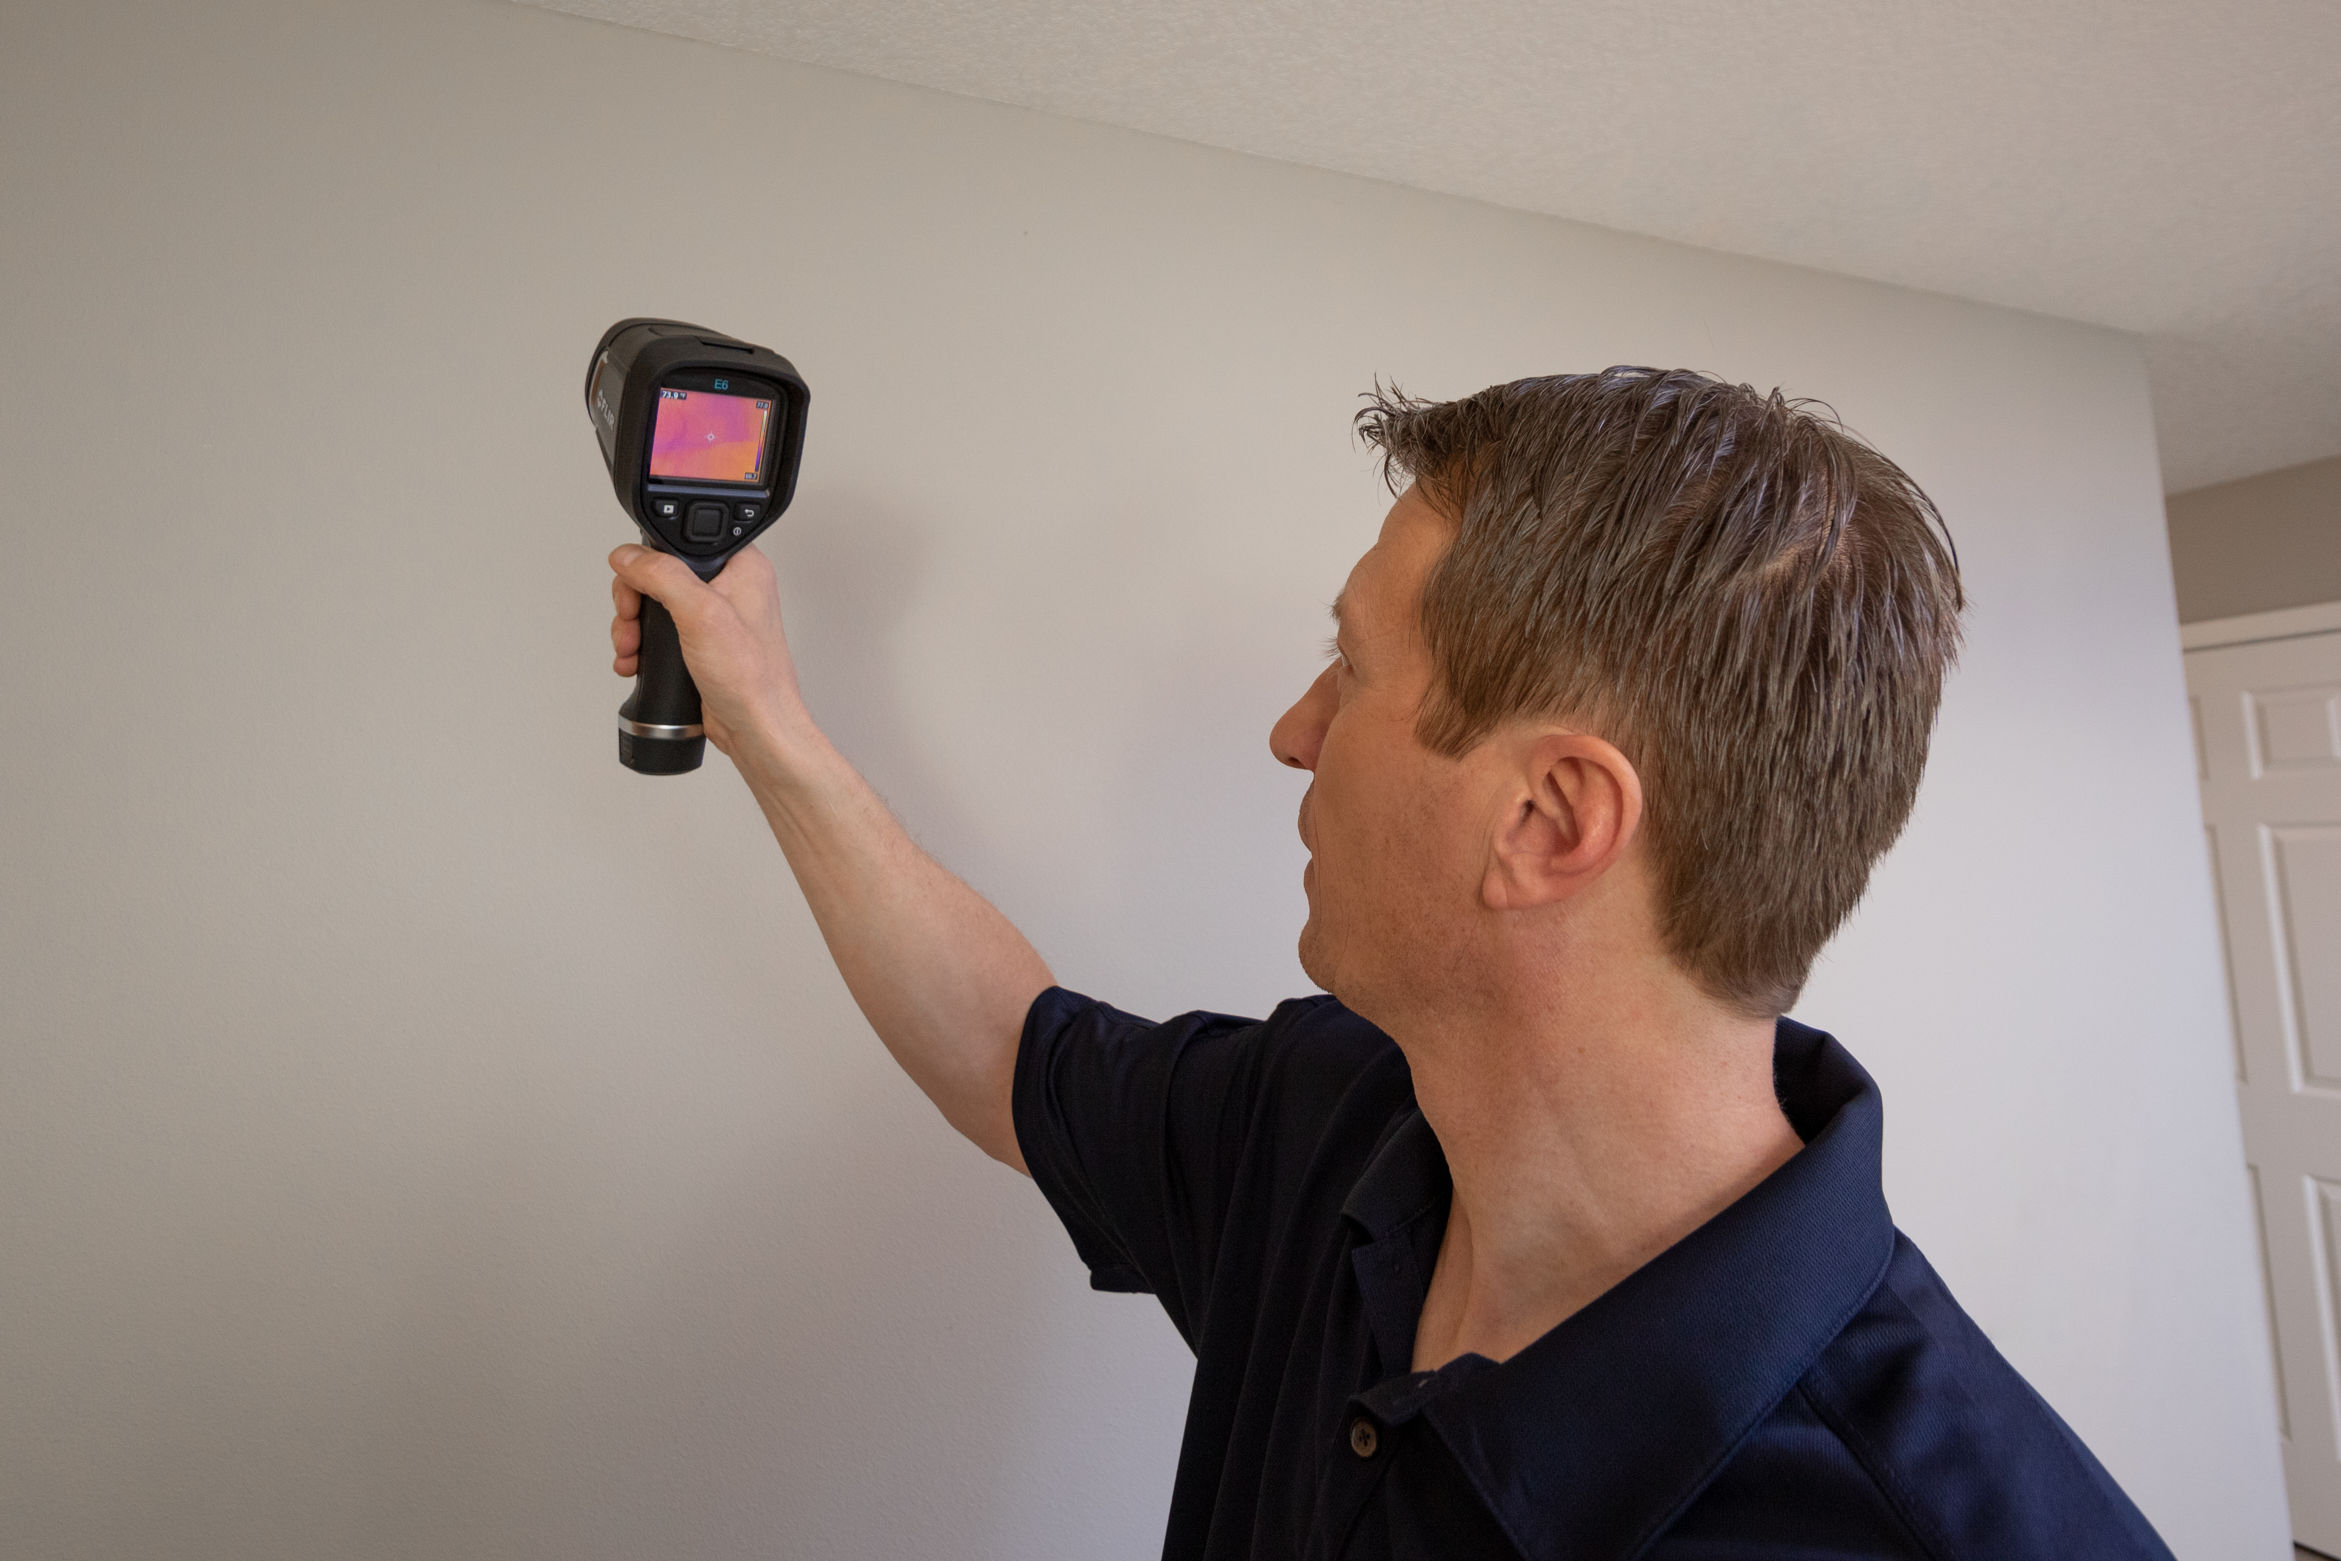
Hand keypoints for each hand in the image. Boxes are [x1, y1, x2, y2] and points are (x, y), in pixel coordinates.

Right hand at [608, 543, 809, 758]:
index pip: (682, 541)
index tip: (638, 583)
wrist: (755, 729)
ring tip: (630, 649)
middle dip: (634, 601)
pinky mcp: (700, 643)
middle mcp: (730, 587)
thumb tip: (628, 557)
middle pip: (659, 573)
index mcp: (742, 566)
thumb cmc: (751, 679)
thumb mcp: (702, 615)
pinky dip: (641, 646)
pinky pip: (658, 632)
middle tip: (630, 620)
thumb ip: (663, 577)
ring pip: (654, 605)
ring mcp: (713, 617)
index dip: (653, 559)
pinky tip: (634, 661)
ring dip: (632, 627)